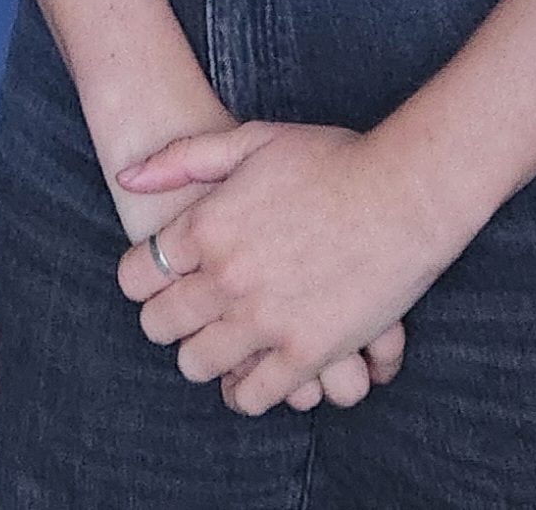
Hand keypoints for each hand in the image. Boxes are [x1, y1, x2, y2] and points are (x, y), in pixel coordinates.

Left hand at [118, 123, 450, 415]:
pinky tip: (253, 374)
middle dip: (166, 321)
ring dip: (202, 356)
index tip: (159, 279)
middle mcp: (226, 277)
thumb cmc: (333, 158)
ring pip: (198, 365)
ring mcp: (265, 319)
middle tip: (185, 315)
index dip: (142, 279)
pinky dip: (244, 391)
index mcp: (207, 225)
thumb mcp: (252, 139)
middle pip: (159, 325)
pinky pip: (252, 395)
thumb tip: (127, 174)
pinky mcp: (306, 353)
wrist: (407, 192)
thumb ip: (184, 157)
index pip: (136, 275)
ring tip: (220, 343)